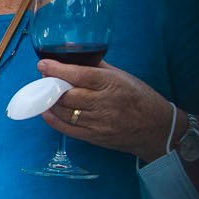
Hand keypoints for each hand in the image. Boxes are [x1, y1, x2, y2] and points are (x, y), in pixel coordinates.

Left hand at [37, 60, 175, 162]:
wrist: (155, 128)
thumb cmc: (140, 98)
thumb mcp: (123, 77)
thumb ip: (98, 68)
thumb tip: (74, 60)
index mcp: (111, 84)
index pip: (79, 75)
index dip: (57, 70)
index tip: (42, 64)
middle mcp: (104, 103)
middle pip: (67, 95)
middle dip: (50, 86)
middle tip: (43, 80)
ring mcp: (98, 122)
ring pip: (64, 112)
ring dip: (50, 102)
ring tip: (45, 94)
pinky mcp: (94, 137)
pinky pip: (67, 129)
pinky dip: (53, 120)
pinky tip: (47, 111)